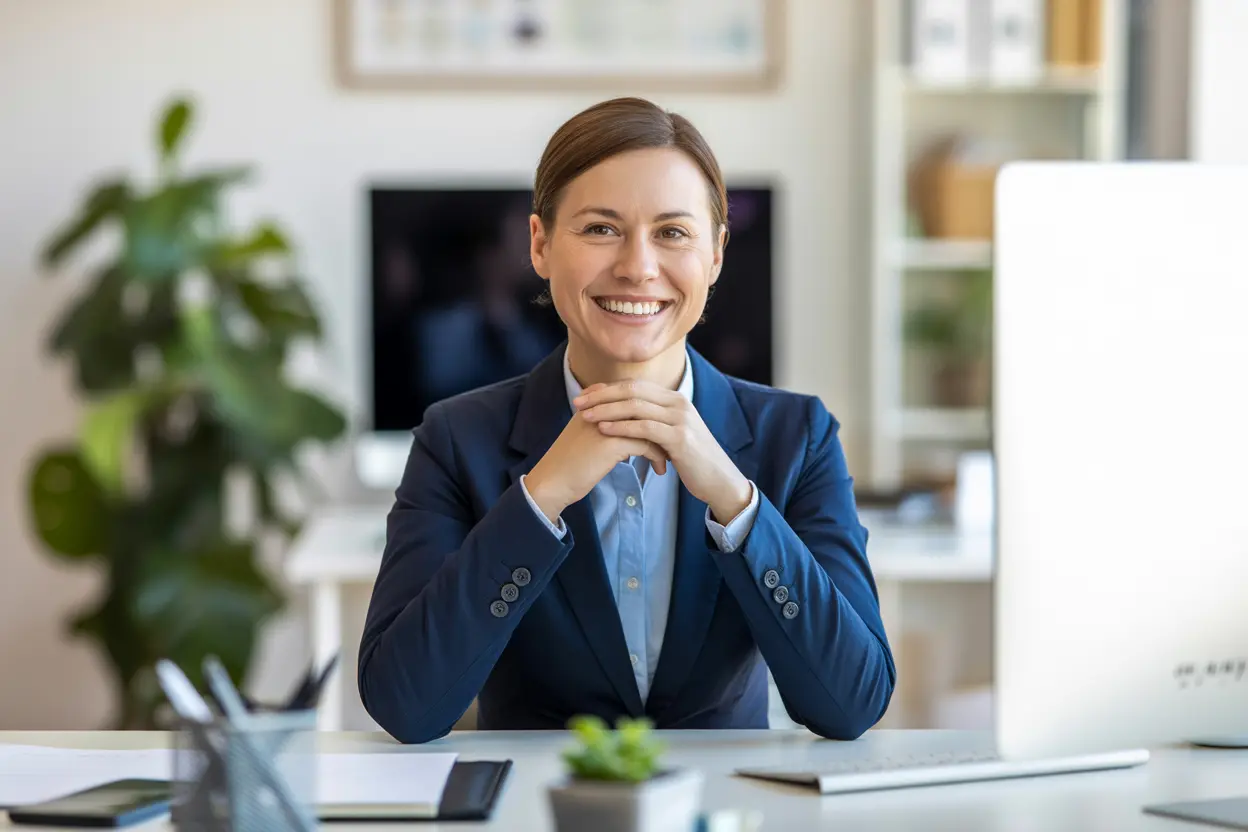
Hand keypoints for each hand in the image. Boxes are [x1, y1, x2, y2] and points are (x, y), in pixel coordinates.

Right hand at [524, 408, 667, 522]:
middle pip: (644, 409)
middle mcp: (602, 408)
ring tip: (669, 459)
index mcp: (595, 403)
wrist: (552, 481)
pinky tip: (659, 470)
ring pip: (649, 426)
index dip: (651, 415)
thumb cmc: (570, 463)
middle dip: (661, 427)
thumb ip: (607, 427)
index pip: (634, 398)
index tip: (662, 432)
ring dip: (663, 443)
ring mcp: (607, 423)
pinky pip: (646, 444)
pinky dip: (657, 457)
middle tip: (673, 444)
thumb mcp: (588, 437)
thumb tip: (632, 432)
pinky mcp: (612, 442)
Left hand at [573, 380, 751, 523]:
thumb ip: (654, 422)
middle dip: (601, 395)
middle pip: (632, 390)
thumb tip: (627, 417)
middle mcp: (678, 403)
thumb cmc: (692, 460)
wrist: (719, 480)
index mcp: (674, 399)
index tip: (584, 394)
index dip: (607, 388)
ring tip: (584, 416)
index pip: (635, 385)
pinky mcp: (680, 438)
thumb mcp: (672, 434)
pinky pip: (644, 427)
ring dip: (606, 410)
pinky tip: (603, 429)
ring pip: (636, 406)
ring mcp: (680, 419)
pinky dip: (621, 427)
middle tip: (577, 401)